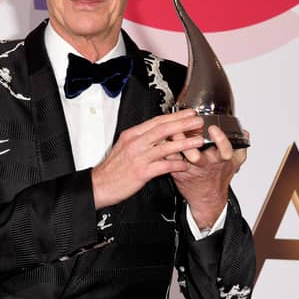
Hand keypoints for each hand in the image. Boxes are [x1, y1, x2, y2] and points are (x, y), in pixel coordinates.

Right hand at [91, 109, 205, 208]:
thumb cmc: (112, 168)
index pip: (156, 121)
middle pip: (163, 129)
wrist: (99, 185)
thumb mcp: (124, 147)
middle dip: (183, 124)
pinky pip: (164, 166)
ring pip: (166, 146)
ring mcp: (138, 157)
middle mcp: (135, 143)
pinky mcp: (141, 172)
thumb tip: (159, 136)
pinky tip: (185, 164)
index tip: (187, 114)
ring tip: (198, 140)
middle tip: (197, 121)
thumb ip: (141, 140)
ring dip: (185, 143)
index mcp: (131, 135)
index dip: (174, 117)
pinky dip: (176, 164)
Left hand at [170, 125, 248, 228]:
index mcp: (220, 160)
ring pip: (180, 158)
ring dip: (174, 146)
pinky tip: (162, 139)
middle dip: (189, 143)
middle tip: (183, 129)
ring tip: (171, 132)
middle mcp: (205, 164)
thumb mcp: (234, 163)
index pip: (224, 150)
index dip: (220, 140)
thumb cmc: (218, 177)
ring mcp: (191, 168)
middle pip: (197, 155)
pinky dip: (165, 149)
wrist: (207, 198)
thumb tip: (245, 133)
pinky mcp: (178, 171)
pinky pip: (169, 159)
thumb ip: (240, 148)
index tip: (213, 128)